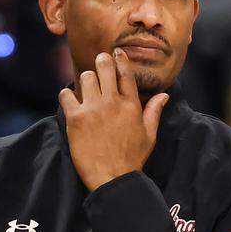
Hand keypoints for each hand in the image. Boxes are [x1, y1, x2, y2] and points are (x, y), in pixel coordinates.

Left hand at [59, 49, 168, 190]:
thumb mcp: (149, 135)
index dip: (119, 58)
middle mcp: (112, 102)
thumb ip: (154, 112)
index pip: (125, 72)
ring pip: (85, 77)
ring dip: (85, 80)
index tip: (115, 52)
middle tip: (99, 62)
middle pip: (104, 67)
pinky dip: (67, 96)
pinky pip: (66, 95)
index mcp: (131, 105)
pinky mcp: (75, 119)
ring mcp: (93, 109)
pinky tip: (71, 103)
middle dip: (101, 61)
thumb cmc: (132, 159)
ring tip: (86, 89)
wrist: (113, 179)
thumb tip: (164, 95)